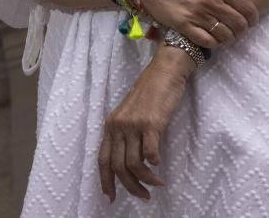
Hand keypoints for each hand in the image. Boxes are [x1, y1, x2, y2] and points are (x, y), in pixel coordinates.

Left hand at [98, 49, 192, 202]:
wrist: (165, 71)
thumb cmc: (150, 92)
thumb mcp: (129, 113)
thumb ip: (125, 134)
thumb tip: (129, 161)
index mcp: (111, 125)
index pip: (103, 160)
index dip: (106, 182)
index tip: (111, 198)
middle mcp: (119, 126)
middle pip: (119, 166)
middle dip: (131, 187)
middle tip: (144, 196)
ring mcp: (134, 124)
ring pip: (134, 164)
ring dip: (146, 180)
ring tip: (158, 183)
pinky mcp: (152, 123)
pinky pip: (150, 152)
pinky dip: (154, 164)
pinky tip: (159, 164)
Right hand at [135, 0, 256, 47]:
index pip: (246, 8)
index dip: (252, 18)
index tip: (251, 22)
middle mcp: (210, 0)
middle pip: (238, 24)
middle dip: (242, 30)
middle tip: (238, 30)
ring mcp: (197, 14)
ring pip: (224, 34)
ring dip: (229, 38)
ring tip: (226, 35)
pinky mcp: (184, 26)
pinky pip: (207, 41)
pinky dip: (214, 43)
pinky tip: (213, 39)